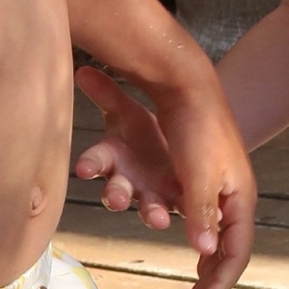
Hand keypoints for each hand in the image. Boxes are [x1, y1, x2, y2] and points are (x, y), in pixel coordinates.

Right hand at [73, 66, 179, 229]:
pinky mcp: (178, 201)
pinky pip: (185, 205)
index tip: (84, 168)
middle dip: (116, 197)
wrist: (177, 137)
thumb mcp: (125, 111)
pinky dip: (191, 212)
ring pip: (149, 207)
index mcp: (113, 160)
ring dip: (152, 214)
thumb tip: (82, 70)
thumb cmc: (143, 130)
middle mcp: (129, 181)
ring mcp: (154, 194)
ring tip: (158, 218)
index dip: (90, 165)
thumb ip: (105, 94)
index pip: (96, 162)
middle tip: (117, 200)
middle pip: (118, 191)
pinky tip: (206, 217)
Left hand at [154, 67, 256, 288]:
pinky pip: (203, 220)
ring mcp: (219, 190)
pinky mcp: (202, 179)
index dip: (215, 286)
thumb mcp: (197, 173)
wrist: (190, 85)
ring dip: (205, 265)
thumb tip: (204, 253)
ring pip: (216, 238)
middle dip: (212, 283)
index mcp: (239, 199)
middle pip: (229, 251)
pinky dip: (196, 240)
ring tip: (194, 287)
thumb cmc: (198, 128)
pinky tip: (189, 248)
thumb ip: (201, 212)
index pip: (234, 255)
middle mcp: (233, 199)